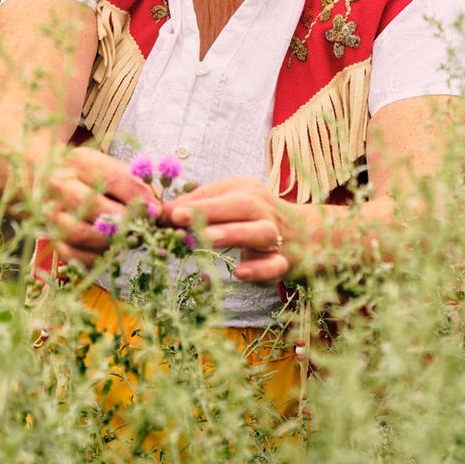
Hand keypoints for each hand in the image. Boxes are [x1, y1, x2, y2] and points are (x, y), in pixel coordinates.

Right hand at [45, 147, 150, 267]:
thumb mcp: (109, 165)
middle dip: (124, 221)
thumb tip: (155, 207)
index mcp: (78, 162)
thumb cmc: (88, 172)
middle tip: (143, 228)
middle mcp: (59, 186)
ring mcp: (51, 213)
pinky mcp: (51, 237)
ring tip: (130, 240)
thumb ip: (133, 182)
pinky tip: (112, 251)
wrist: (47, 175)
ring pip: (79, 233)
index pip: (111, 178)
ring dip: (110, 241)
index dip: (136, 196)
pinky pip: (72, 254)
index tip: (155, 210)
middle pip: (92, 206)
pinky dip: (94, 257)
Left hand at [164, 176, 294, 282]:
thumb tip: (161, 215)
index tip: (168, 212)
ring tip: (207, 239)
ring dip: (233, 234)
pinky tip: (240, 273)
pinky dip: (259, 269)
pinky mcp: (284, 261)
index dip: (193, 202)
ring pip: (260, 231)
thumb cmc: (251, 218)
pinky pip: (274, 264)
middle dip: (210, 211)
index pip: (218, 192)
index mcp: (246, 190)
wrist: (303, 236)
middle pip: (241, 205)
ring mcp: (276, 235)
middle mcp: (263, 208)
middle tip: (179, 219)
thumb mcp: (225, 205)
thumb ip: (195, 208)